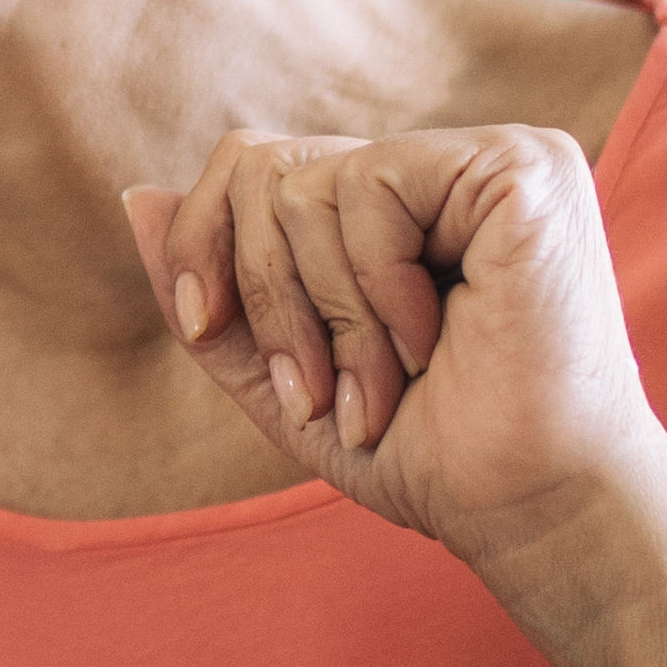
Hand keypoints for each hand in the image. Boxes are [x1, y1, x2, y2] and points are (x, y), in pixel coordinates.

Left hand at [123, 125, 666, 614]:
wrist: (530, 508)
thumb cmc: (429, 455)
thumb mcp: (285, 378)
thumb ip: (214, 294)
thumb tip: (136, 193)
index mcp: (397, 209)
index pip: (254, 168)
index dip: (205, 244)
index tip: (206, 325)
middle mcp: (443, 169)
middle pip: (264, 165)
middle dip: (265, 295)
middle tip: (319, 393)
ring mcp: (489, 158)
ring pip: (307, 184)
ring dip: (328, 317)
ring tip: (381, 388)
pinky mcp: (523, 165)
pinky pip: (372, 184)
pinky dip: (376, 287)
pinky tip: (433, 340)